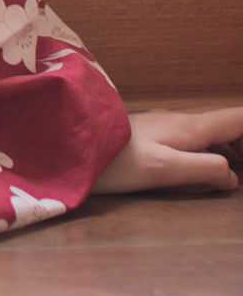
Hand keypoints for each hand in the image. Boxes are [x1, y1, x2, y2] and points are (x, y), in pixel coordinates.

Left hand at [92, 106, 242, 197]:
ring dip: (230, 145)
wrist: (69, 146)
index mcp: (190, 127)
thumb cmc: (115, 160)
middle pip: (228, 124)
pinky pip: (193, 138)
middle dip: (242, 139)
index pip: (238, 119)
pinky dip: (211, 148)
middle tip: (242, 166)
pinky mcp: (151, 135)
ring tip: (236, 165)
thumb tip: (232, 177)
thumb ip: (203, 169)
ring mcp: (164, 126)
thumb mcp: (163, 169)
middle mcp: (180, 121)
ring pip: (209, 130)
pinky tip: (206, 167)